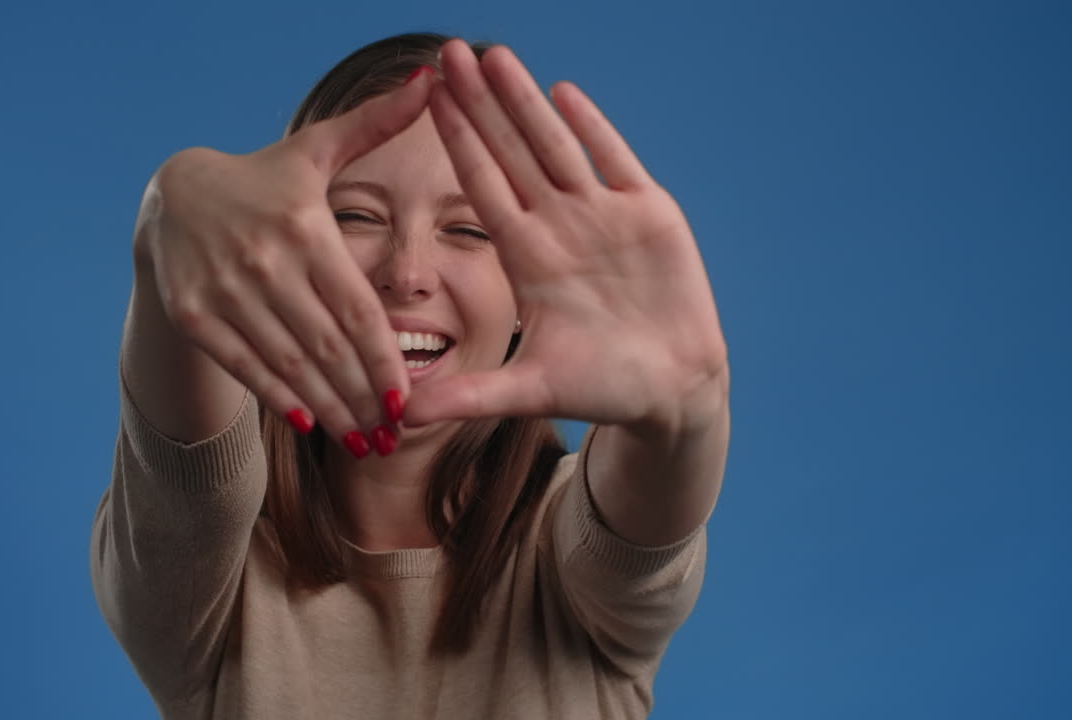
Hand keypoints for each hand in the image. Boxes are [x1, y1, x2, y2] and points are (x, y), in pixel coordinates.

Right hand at [139, 69, 436, 453]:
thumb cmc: (266, 179)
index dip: (384, 360)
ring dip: (329, 408)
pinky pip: (245, 367)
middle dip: (363, 398)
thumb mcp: (316, 148)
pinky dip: (278, 397)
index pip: (355, 310)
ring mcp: (224, 291)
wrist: (174, 196)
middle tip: (392, 435)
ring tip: (363, 441)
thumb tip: (434, 80)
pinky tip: (310, 422)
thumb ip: (375, 123)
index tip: (408, 401)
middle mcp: (264, 261)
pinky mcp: (194, 314)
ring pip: (288, 364)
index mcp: (303, 226)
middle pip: (326, 347)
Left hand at [406, 41, 728, 432]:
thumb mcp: (528, 393)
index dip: (456, 142)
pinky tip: (564, 92)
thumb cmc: (600, 388)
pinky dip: (593, 128)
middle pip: (510, 152)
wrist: (670, 388)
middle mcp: (557, 226)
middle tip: (446, 53)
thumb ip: (468, 397)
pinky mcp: (649, 214)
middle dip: (479, 104)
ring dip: (526, 101)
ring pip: (557, 145)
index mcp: (525, 256)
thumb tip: (401, 418)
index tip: (424, 100)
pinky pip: (615, 161)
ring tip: (495, 55)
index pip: (481, 186)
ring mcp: (602, 215)